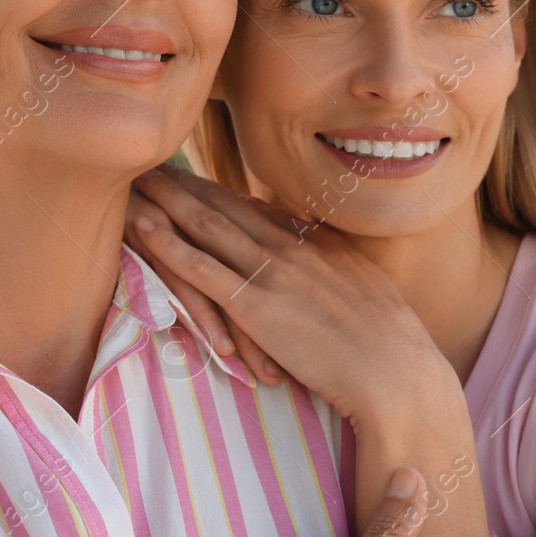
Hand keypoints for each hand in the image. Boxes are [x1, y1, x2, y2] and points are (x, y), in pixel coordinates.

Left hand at [126, 163, 444, 420]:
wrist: (398, 375)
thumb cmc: (386, 343)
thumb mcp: (360, 283)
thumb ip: (328, 257)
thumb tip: (302, 238)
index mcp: (314, 242)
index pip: (252, 207)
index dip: (214, 188)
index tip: (184, 174)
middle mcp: (290, 246)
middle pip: (224, 204)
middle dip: (183, 181)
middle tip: (149, 161)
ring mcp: (271, 273)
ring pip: (207, 225)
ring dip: (168, 199)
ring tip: (138, 177)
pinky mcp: (256, 306)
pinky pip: (202, 268)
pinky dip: (169, 244)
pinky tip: (143, 226)